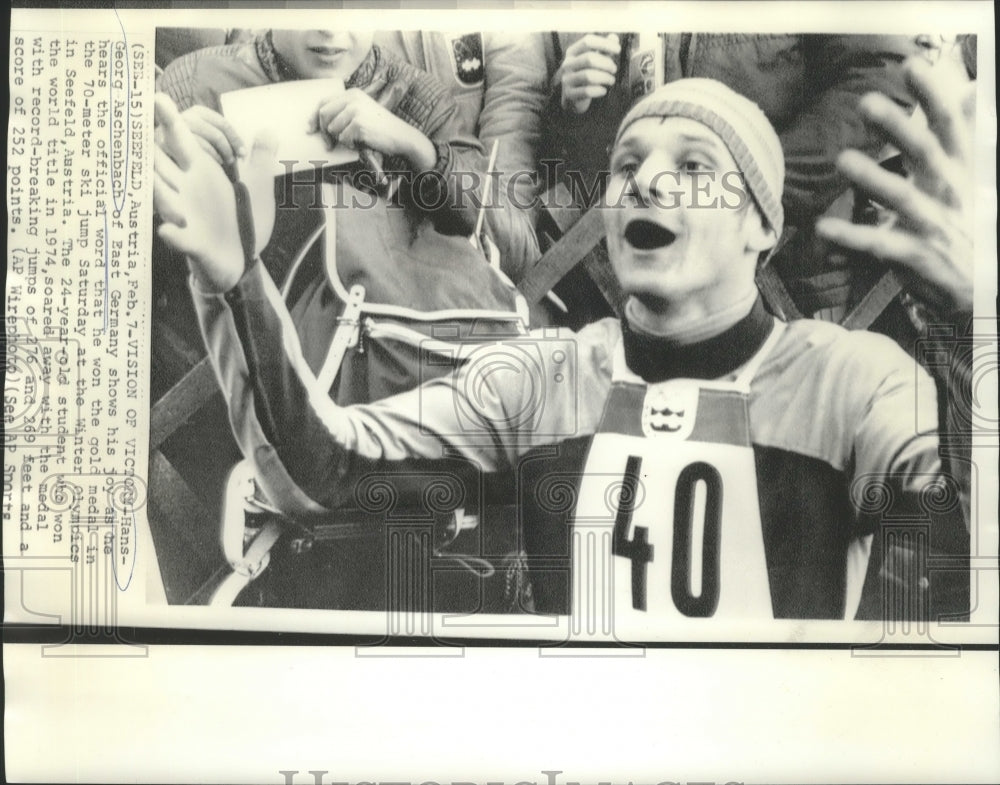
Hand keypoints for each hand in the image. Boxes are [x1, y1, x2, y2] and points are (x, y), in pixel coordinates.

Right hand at [153, 94, 275, 292]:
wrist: (241, 262)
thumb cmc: (243, 222)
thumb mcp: (258, 189)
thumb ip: (261, 160)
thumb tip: (270, 131)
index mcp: (199, 171)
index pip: (180, 139)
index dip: (169, 119)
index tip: (156, 95)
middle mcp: (184, 189)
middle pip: (158, 163)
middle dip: (149, 148)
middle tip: (137, 129)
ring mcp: (184, 215)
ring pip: (160, 196)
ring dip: (158, 187)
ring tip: (148, 173)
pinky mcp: (191, 243)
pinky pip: (177, 237)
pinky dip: (173, 234)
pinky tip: (168, 230)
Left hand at [309, 88, 435, 169]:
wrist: (402, 137)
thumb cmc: (381, 129)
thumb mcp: (363, 113)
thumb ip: (343, 113)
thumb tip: (318, 124)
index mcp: (353, 94)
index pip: (324, 102)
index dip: (314, 117)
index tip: (310, 129)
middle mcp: (353, 99)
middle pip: (323, 114)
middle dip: (323, 132)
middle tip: (329, 145)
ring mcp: (356, 111)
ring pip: (333, 129)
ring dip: (341, 140)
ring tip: (357, 140)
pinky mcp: (359, 124)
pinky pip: (344, 139)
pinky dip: (351, 145)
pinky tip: (363, 143)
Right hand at [555, 33, 619, 114]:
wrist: (573, 98)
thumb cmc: (586, 75)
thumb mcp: (594, 60)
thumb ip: (603, 49)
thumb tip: (614, 37)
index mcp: (573, 52)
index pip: (588, 41)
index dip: (604, 43)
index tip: (618, 50)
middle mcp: (567, 64)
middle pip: (589, 58)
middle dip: (606, 63)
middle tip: (614, 69)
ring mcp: (567, 79)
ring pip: (588, 75)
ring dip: (604, 78)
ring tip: (611, 80)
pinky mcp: (569, 94)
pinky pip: (586, 91)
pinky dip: (598, 90)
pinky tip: (603, 90)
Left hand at [816, 57, 974, 316]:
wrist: (985, 283)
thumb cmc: (966, 221)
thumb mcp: (968, 175)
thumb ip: (963, 134)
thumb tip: (969, 89)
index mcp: (958, 169)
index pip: (949, 125)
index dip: (932, 94)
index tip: (913, 65)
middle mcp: (948, 192)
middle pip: (925, 153)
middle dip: (898, 127)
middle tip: (867, 102)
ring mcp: (933, 225)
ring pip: (903, 198)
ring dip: (873, 178)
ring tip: (843, 159)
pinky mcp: (917, 256)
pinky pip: (881, 246)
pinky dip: (852, 238)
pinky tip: (824, 229)